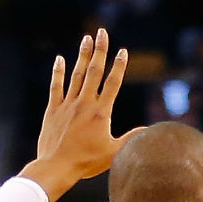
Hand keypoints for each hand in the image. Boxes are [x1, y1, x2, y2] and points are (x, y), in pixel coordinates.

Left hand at [22, 28, 144, 200]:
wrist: (56, 167)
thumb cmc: (86, 162)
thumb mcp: (114, 153)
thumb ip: (131, 139)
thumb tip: (149, 130)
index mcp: (101, 113)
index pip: (113, 84)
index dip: (119, 66)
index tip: (123, 51)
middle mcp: (84, 104)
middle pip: (94, 71)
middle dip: (100, 50)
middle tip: (102, 33)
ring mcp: (67, 105)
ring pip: (76, 75)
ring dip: (82, 55)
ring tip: (87, 38)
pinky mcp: (53, 109)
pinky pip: (56, 86)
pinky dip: (58, 72)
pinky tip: (60, 59)